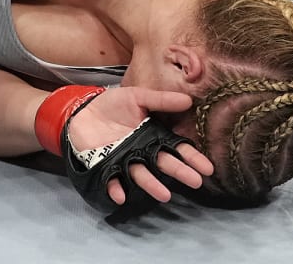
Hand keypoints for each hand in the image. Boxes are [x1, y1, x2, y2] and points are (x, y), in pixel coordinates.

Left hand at [66, 86, 212, 206]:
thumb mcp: (138, 96)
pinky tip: (121, 196)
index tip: (207, 168)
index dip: (191, 158)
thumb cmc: (113, 104)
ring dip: (152, 185)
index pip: (176, 148)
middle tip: (196, 181)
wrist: (85, 110)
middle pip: (164, 163)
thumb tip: (189, 100)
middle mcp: (143, 151)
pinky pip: (112, 180)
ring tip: (165, 195)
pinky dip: (116, 188)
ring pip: (141, 175)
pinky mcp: (107, 165)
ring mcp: (125, 160)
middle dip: (180, 172)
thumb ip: (161, 100)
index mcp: (153, 135)